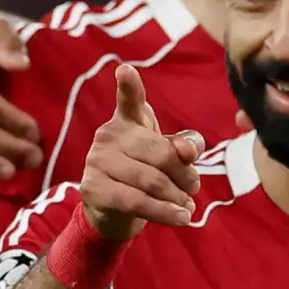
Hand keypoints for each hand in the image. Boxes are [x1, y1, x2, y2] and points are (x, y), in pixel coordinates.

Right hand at [80, 65, 205, 239]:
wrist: (114, 210)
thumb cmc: (145, 174)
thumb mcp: (168, 156)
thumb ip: (183, 147)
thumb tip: (189, 151)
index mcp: (127, 120)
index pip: (129, 100)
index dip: (128, 86)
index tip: (126, 70)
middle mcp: (108, 136)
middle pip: (160, 154)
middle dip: (185, 174)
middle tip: (194, 187)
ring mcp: (96, 161)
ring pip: (151, 180)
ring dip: (177, 196)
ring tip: (188, 206)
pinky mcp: (93, 189)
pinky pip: (137, 202)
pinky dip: (165, 213)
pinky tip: (182, 218)